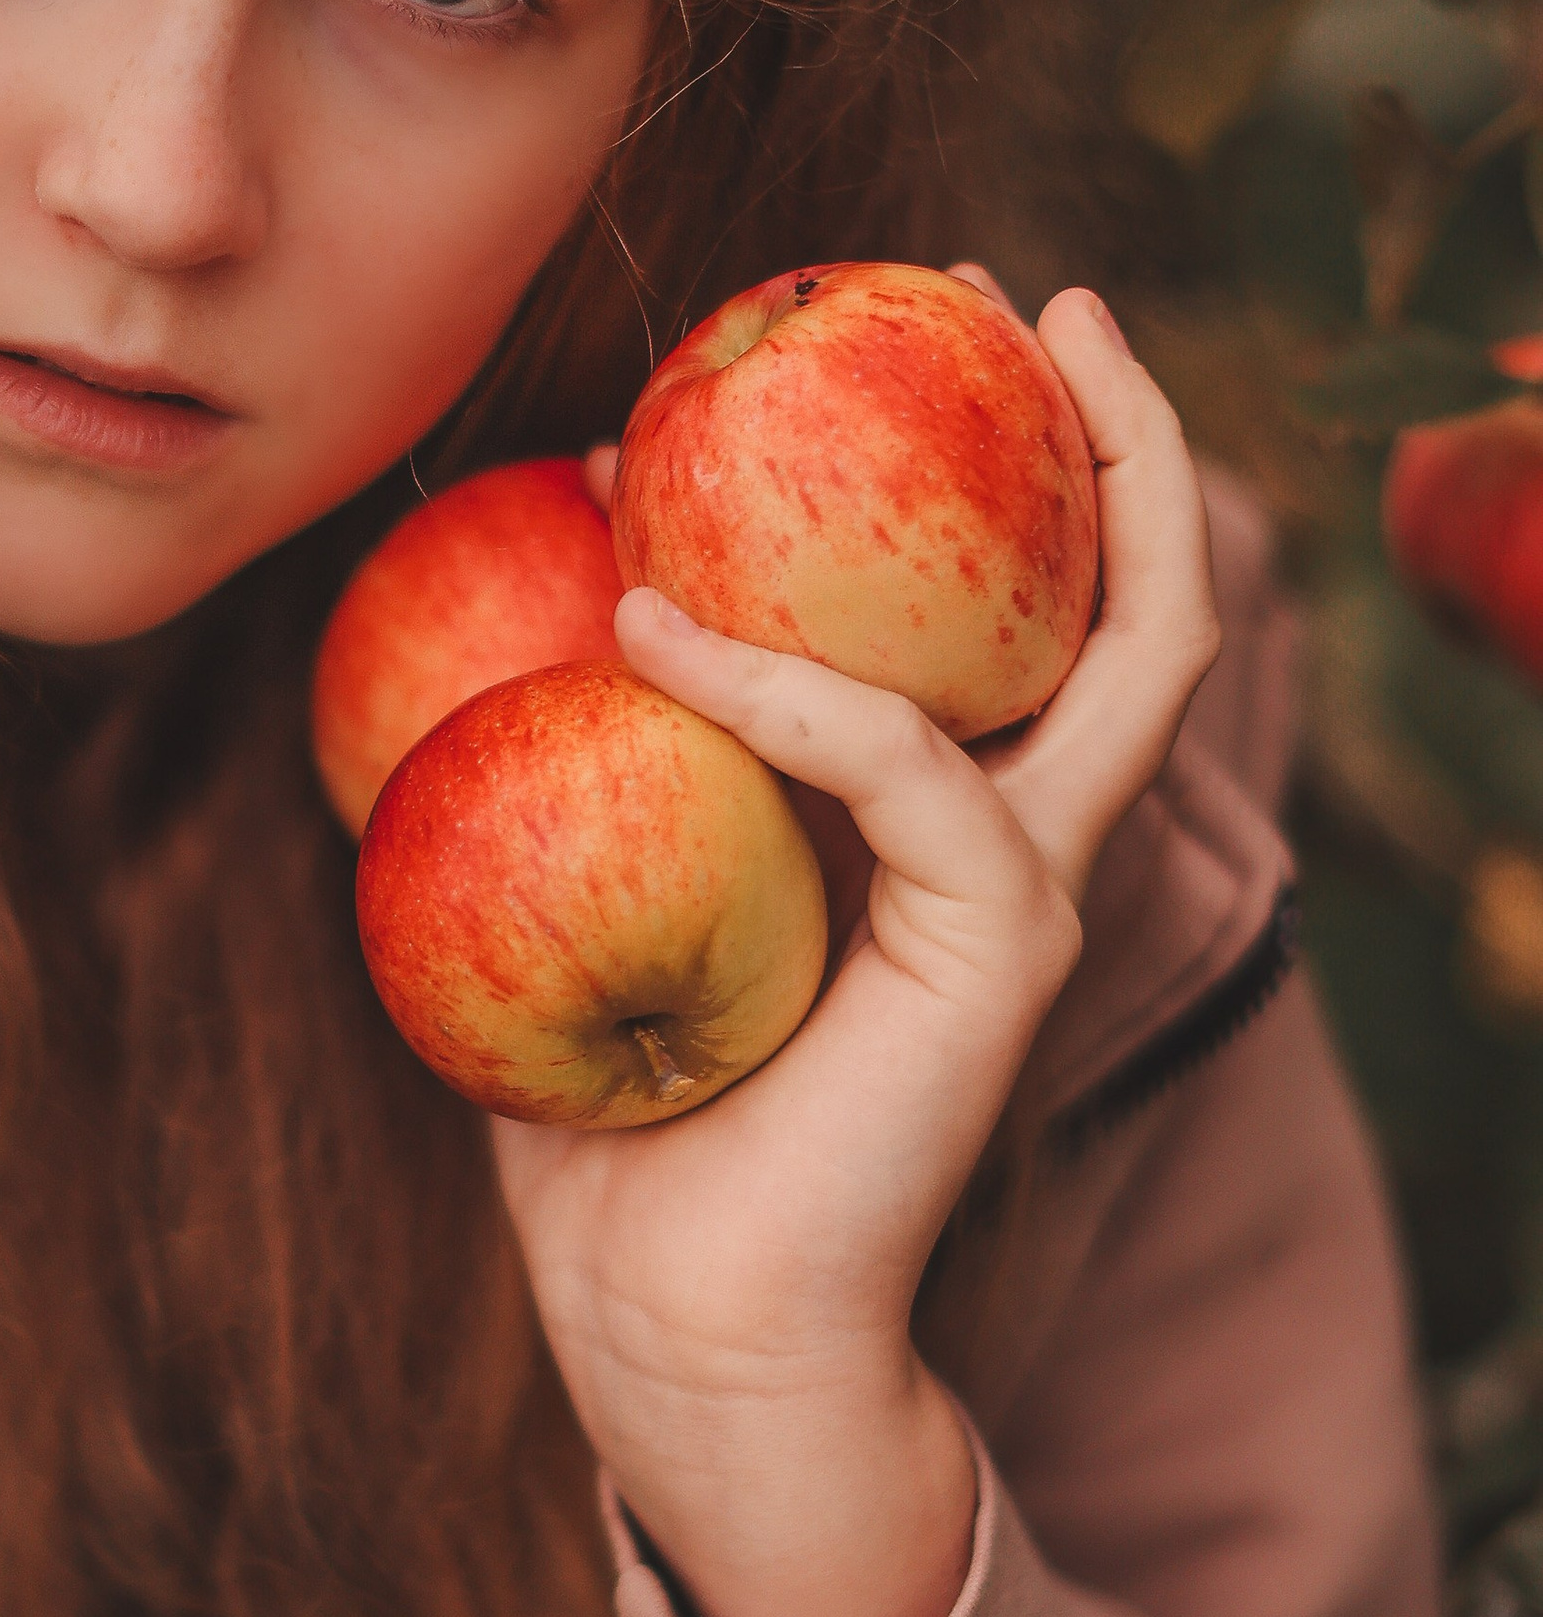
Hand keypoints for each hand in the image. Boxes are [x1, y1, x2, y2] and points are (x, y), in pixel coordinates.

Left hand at [504, 285, 1218, 1616]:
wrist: (675, 1322)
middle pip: (1138, 598)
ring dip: (1082, 485)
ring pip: (1129, 650)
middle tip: (1023, 293)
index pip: (1016, 616)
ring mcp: (1018, 889)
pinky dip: (787, 687)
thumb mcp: (580, 892)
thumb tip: (478, 602)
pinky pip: (911, 771)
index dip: (1004, 469)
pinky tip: (655, 627)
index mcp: (927, 820)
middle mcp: (1009, 834)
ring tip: (1003, 345)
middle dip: (1117, 430)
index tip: (918, 328)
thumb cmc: (615, 1123)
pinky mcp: (990, 949)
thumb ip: (570, 762)